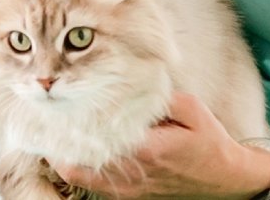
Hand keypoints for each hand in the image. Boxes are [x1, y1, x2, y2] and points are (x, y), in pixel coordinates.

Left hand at [52, 93, 269, 199]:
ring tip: (53, 133)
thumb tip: (132, 82)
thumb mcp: (192, 110)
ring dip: (64, 156)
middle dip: (59, 142)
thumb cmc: (209, 143)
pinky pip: (92, 185)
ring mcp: (129, 190)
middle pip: (80, 163)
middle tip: (45, 119)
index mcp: (149, 149)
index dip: (75, 125)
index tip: (59, 107)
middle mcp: (134, 174)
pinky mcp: (129, 197)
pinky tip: (72, 150)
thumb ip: (159, 98)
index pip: (99, 138)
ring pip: (81, 178)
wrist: (224, 180)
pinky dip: (77, 169)